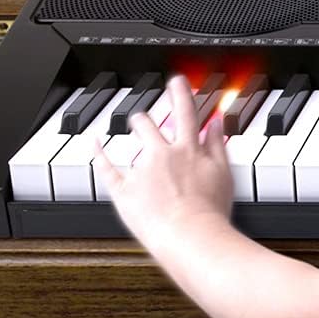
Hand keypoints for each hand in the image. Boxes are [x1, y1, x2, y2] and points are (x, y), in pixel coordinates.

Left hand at [94, 74, 232, 248]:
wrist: (191, 236)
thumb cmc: (210, 212)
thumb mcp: (224, 173)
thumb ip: (218, 145)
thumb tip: (217, 125)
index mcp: (189, 150)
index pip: (186, 113)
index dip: (181, 93)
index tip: (176, 81)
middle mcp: (164, 154)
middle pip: (153, 123)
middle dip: (148, 116)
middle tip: (146, 114)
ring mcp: (141, 170)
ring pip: (132, 139)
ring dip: (133, 128)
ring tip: (132, 124)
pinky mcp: (124, 189)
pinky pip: (105, 166)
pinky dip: (98, 151)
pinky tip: (94, 141)